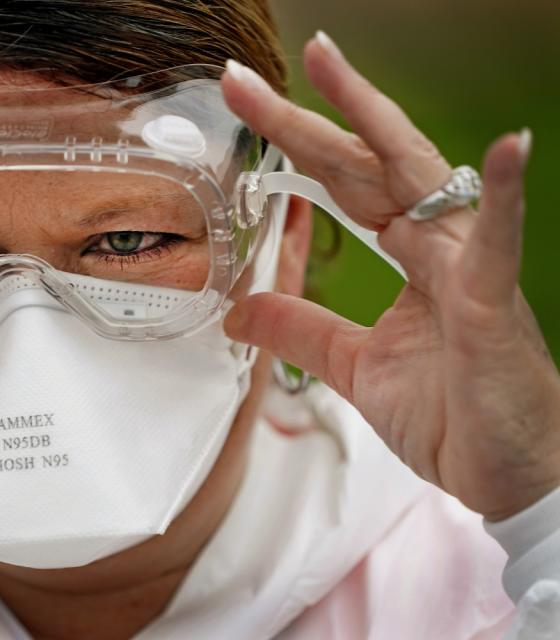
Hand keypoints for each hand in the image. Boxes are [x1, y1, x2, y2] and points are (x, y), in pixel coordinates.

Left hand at [222, 33, 559, 521]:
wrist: (505, 475)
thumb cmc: (453, 415)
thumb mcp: (352, 365)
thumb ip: (300, 329)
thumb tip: (241, 311)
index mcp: (410, 257)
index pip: (342, 183)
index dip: (296, 143)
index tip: (249, 107)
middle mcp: (438, 247)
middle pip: (363, 164)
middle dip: (302, 118)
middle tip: (242, 81)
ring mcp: (468, 269)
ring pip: (417, 178)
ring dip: (371, 120)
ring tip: (329, 67)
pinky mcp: (492, 306)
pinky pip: (497, 244)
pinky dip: (502, 195)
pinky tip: (507, 147)